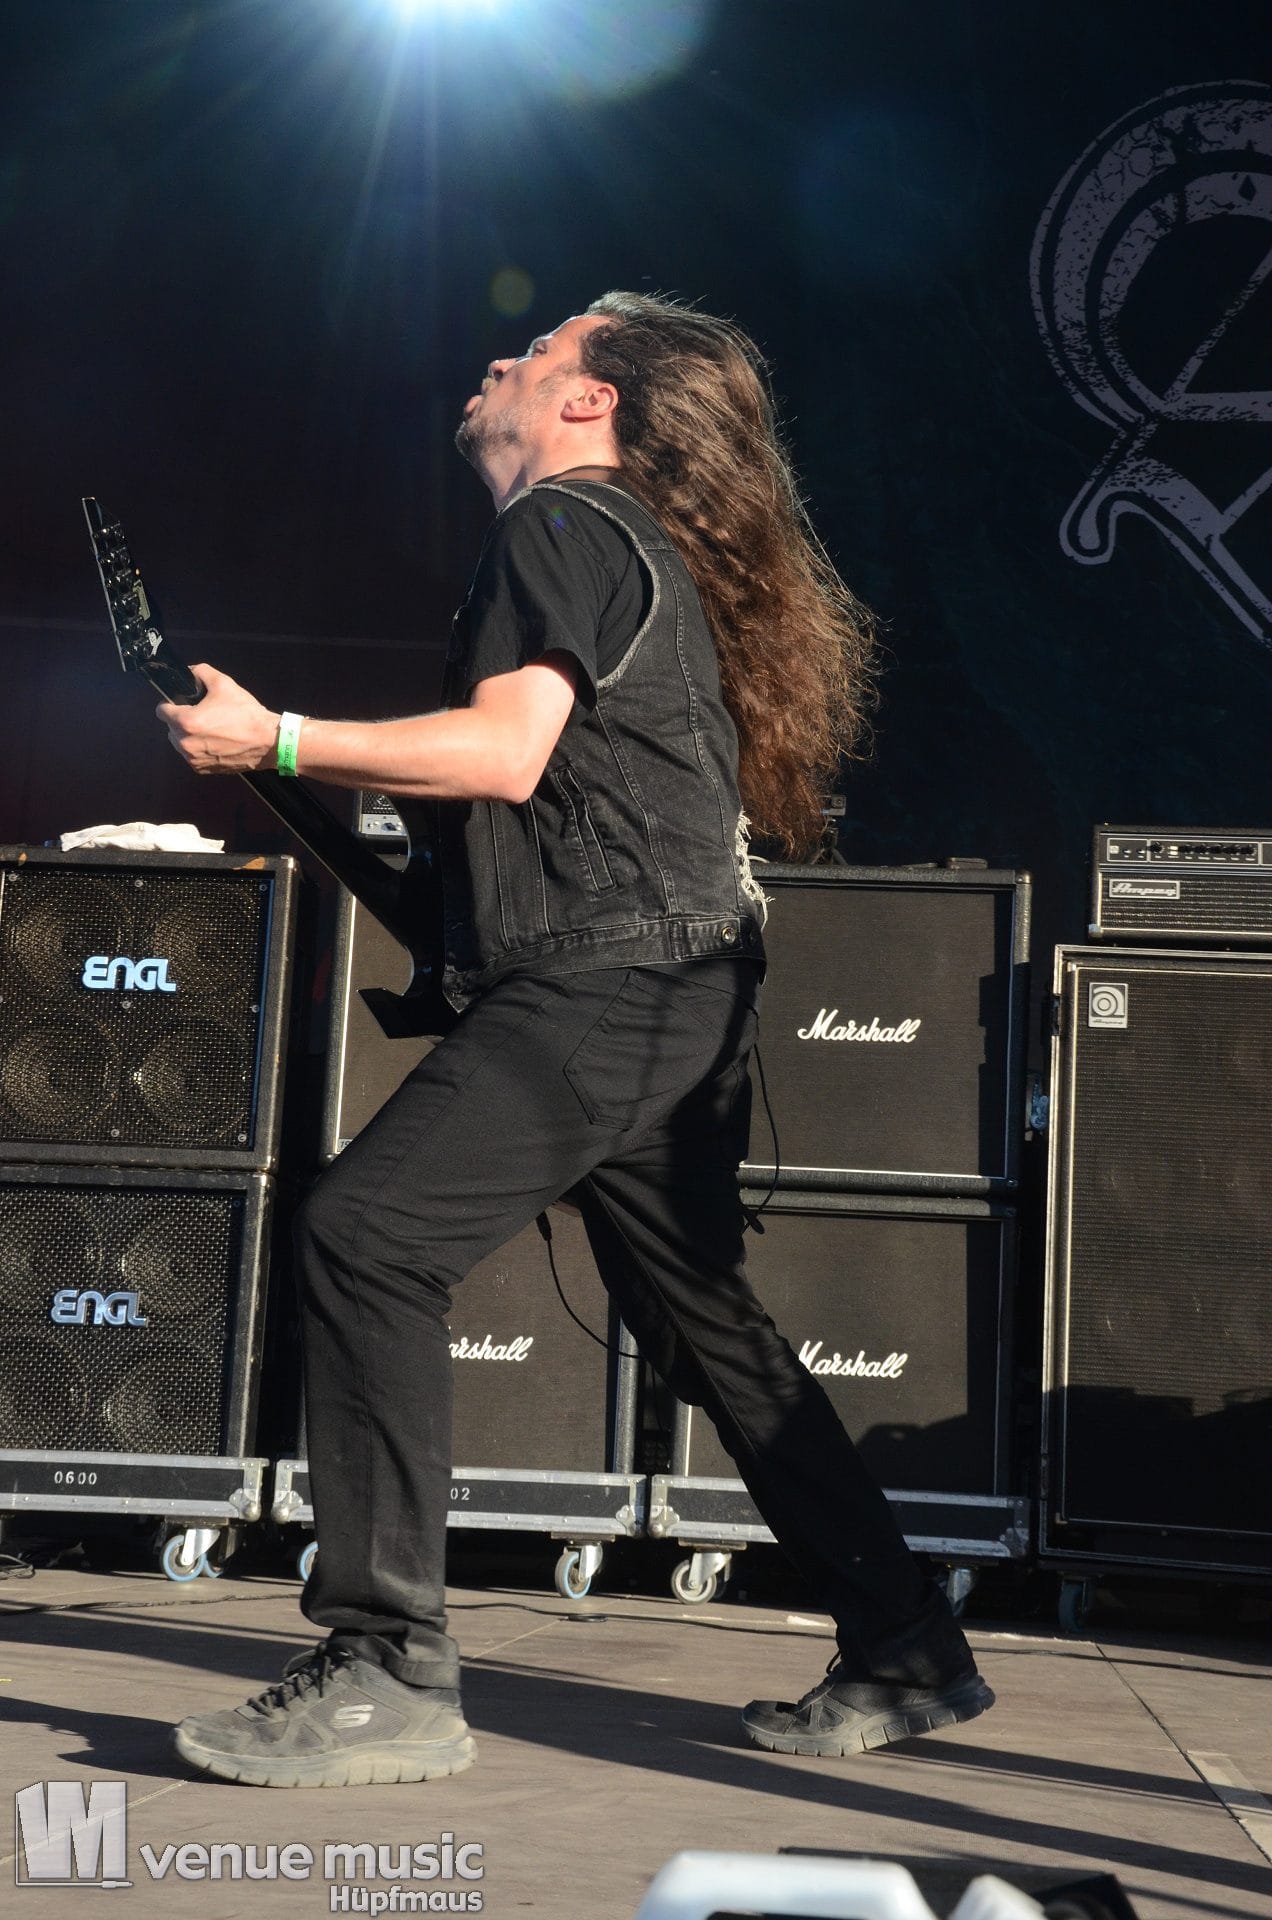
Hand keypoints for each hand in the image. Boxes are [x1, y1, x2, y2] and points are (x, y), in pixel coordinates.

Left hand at [156, 664, 280, 774]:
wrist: (267, 741)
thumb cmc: (245, 713)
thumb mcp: (223, 683)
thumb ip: (201, 672)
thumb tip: (189, 672)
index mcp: (186, 722)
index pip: (161, 711)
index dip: (170, 704)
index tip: (182, 703)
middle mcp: (185, 744)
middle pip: (170, 728)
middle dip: (181, 720)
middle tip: (202, 715)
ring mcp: (193, 759)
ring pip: (179, 743)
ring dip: (188, 735)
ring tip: (209, 729)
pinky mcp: (203, 769)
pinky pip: (191, 756)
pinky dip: (198, 749)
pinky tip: (215, 742)